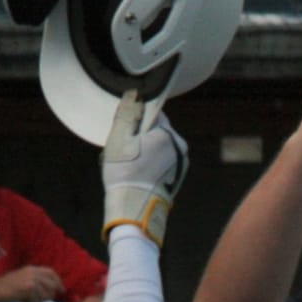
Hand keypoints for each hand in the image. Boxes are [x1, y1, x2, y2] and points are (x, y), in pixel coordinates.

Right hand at [0, 265, 64, 301]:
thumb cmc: (5, 287)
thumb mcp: (21, 278)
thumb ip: (35, 280)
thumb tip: (51, 288)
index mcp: (31, 268)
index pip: (51, 272)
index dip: (58, 281)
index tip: (61, 289)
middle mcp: (32, 272)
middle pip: (52, 284)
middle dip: (51, 293)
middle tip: (45, 300)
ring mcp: (31, 279)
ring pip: (46, 293)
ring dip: (39, 300)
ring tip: (28, 300)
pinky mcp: (29, 287)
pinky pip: (38, 299)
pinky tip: (23, 301)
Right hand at [102, 90, 188, 246]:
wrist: (136, 206)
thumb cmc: (125, 171)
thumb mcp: (119, 138)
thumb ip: (127, 113)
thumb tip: (133, 94)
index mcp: (168, 134)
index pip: (154, 114)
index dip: (138, 121)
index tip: (127, 133)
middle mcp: (180, 147)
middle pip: (158, 132)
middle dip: (143, 137)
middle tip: (128, 151)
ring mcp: (182, 164)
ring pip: (162, 148)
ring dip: (148, 151)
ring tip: (134, 165)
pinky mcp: (179, 178)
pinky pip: (165, 163)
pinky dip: (154, 164)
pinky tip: (142, 174)